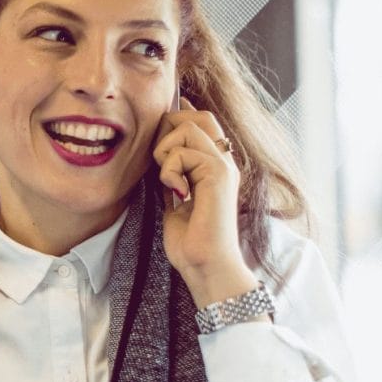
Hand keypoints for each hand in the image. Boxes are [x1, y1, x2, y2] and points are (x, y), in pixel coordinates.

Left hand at [152, 97, 255, 304]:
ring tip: (169, 182)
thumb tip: (158, 157)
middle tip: (160, 162)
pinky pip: (183, 152)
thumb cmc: (190, 242)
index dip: (178, 118)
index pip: (202, 122)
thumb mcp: (174, 201)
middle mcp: (223, 162)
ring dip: (165, 152)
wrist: (205, 266)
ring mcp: (223, 166)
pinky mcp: (218, 174)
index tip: (160, 137)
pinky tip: (177, 194)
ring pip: (187, 127)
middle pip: (198, 115)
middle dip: (168, 128)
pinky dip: (169, 171)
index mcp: (214, 167)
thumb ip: (172, 176)